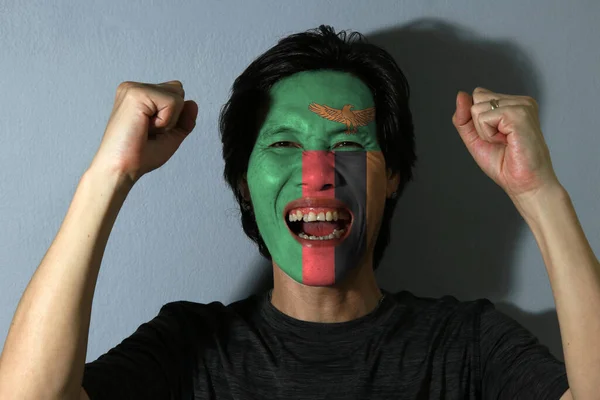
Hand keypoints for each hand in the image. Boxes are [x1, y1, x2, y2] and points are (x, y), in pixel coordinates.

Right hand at [88, 80, 197, 185]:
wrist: (121, 169)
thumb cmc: (140, 156)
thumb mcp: (170, 136)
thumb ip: (184, 119)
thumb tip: (193, 103)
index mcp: (139, 95)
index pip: (175, 94)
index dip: (173, 116)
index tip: (151, 131)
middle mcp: (134, 88)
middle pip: (178, 90)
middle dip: (172, 116)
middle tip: (148, 132)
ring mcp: (134, 88)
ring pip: (177, 96)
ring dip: (169, 120)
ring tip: (146, 130)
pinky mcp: (136, 93)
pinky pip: (173, 102)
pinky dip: (166, 121)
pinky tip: (145, 128)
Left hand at [451, 87, 560, 201]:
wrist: (524, 184)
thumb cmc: (505, 164)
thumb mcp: (476, 138)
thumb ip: (464, 118)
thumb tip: (461, 95)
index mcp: (513, 103)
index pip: (478, 96)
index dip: (477, 121)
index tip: (496, 138)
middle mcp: (520, 101)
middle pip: (477, 98)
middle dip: (479, 125)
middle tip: (501, 142)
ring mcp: (522, 105)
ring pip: (478, 108)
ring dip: (485, 132)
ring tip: (505, 143)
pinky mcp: (520, 113)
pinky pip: (484, 117)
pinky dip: (489, 134)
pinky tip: (507, 142)